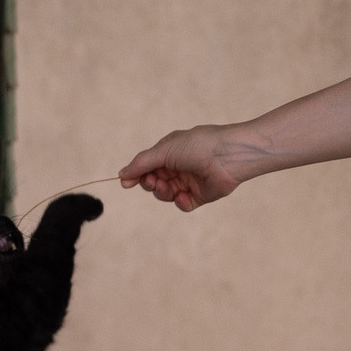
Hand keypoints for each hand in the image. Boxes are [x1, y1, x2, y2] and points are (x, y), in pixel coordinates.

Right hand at [119, 125, 254, 211]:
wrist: (228, 156)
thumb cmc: (196, 146)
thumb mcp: (164, 150)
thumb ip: (142, 163)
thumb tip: (122, 175)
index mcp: (170, 151)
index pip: (147, 165)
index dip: (137, 174)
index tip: (126, 183)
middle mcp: (179, 166)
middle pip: (154, 181)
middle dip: (150, 183)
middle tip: (153, 181)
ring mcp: (189, 181)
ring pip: (167, 194)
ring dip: (163, 193)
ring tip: (167, 187)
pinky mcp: (201, 195)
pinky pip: (184, 204)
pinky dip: (181, 203)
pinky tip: (184, 197)